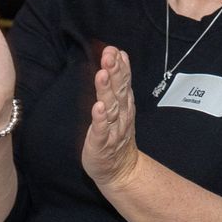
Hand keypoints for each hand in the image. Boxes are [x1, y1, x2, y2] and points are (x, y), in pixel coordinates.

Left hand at [80, 45, 141, 190]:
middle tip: (110, 55)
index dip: (121, 67)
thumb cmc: (115, 135)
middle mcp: (121, 115)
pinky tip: (98, 107)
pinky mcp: (101, 144)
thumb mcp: (118, 107)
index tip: (116, 50)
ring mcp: (112, 130)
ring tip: (102, 75)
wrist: (121, 170)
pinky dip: (101, 119)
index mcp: (124, 106)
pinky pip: (102, 130)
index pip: (124, 83)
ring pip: (111, 108)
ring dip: (107, 91)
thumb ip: (118, 84)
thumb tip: (118, 56)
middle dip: (115, 73)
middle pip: (119, 92)